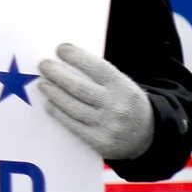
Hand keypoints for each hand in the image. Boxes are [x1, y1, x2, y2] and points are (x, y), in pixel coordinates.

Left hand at [39, 42, 155, 161]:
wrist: (149, 137)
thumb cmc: (128, 104)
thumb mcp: (124, 86)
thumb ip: (100, 76)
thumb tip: (66, 62)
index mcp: (125, 88)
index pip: (96, 68)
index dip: (76, 57)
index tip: (60, 49)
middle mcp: (117, 107)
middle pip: (78, 87)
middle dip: (56, 74)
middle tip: (43, 65)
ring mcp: (108, 126)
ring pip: (71, 106)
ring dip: (52, 92)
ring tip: (43, 83)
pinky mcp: (99, 142)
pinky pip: (72, 124)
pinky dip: (57, 112)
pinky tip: (49, 102)